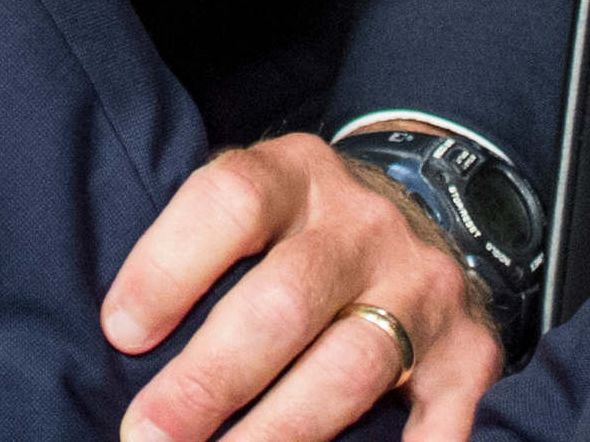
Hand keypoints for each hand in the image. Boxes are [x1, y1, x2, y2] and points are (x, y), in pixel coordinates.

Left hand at [105, 133, 502, 441]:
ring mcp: (424, 288)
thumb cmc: (305, 229)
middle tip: (149, 436)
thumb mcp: (256, 204)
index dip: (168, 266)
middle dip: (209, 380)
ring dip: (276, 432)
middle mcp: (365, 225)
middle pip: (284, 301)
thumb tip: (123, 344)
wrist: (438, 209)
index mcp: (297, 174)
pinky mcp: (469, 353)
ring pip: (349, 368)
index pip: (230, 201)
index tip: (120, 333)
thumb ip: (201, 252)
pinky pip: (441, 423)